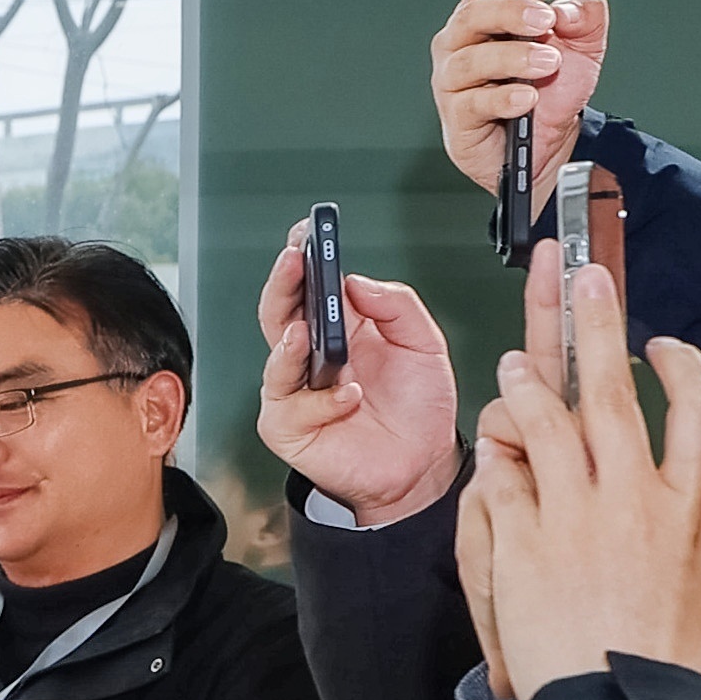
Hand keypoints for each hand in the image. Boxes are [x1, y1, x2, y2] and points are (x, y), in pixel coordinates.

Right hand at [254, 241, 466, 527]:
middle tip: (293, 263)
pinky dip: (322, 401)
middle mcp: (311, 358)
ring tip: (306, 332)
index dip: (302, 259)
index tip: (305, 233)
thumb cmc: (417, 410)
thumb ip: (397, 306)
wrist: (423, 466)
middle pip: (279, 314)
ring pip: (275, 361)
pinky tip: (350, 396)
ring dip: (289, 345)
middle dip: (281, 285)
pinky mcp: (291, 429)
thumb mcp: (425, 344)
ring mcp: (296, 393)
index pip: (310, 287)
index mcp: (340, 330)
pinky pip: (292, 409)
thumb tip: (357, 281)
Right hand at [428, 0, 607, 198]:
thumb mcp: (583, 47)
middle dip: (511, 12)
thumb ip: (586, 16)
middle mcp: (462, 44)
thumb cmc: (551, 91)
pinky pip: (472, 103)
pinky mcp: (458, 119)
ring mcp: (454, 82)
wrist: (551, 146)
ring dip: (513, 58)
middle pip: (473, 14)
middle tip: (546, 22)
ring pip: (469, 60)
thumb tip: (568, 9)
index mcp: (488, 17)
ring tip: (548, 64)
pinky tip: (527, 98)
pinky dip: (503, 98)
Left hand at [456, 246, 700, 699]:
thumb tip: (678, 491)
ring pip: (546, 419)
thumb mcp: (698, 579)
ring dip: (526, 382)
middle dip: (596, 322)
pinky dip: (494, 456)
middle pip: (614, 389)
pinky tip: (492, 447)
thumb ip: (683, 524)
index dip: (680, 365)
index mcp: (691, 504)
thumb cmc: (660, 656)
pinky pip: (502, 474)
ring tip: (515, 365)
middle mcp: (636, 495)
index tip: (661, 347)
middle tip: (583, 276)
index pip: (699, 406)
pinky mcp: (523, 537)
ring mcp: (576, 513)